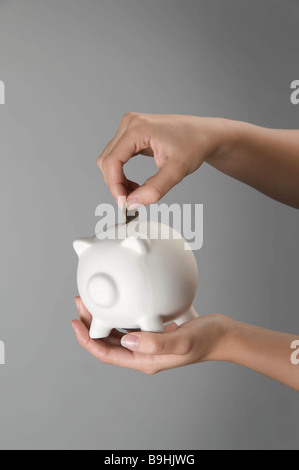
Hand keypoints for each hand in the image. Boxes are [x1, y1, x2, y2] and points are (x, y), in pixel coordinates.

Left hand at [72, 297, 232, 373]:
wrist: (223, 335)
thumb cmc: (207, 338)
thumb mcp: (183, 340)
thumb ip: (157, 343)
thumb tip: (129, 340)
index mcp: (145, 360)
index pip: (107, 354)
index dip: (88, 341)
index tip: (75, 323)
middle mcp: (143, 354)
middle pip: (108, 343)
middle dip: (91, 326)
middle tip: (81, 304)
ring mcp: (149, 344)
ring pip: (117, 333)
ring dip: (103, 319)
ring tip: (93, 301)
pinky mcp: (155, 333)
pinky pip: (130, 324)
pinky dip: (120, 314)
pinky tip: (119, 302)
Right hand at [97, 113, 225, 206]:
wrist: (205, 134)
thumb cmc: (194, 146)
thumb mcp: (176, 171)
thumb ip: (154, 189)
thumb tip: (133, 203)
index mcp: (138, 128)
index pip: (112, 161)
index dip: (114, 185)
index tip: (124, 203)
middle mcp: (130, 124)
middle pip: (107, 160)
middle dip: (116, 184)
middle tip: (131, 202)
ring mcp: (130, 127)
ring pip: (109, 159)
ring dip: (117, 180)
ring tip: (135, 193)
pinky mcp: (132, 133)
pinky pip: (117, 156)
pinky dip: (121, 173)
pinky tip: (134, 185)